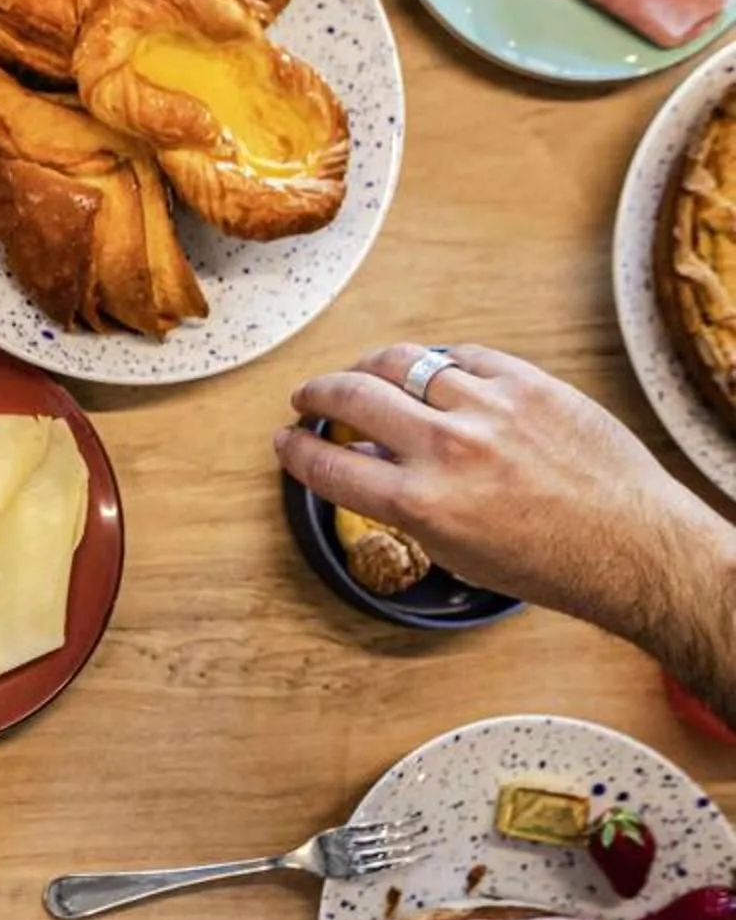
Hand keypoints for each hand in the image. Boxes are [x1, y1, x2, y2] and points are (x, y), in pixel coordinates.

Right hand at [279, 342, 731, 631]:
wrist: (633, 547)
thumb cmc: (552, 563)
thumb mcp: (454, 551)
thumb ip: (404, 504)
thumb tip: (371, 461)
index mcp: (422, 503)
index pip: (329, 464)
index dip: (295, 450)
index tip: (286, 440)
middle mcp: (449, 450)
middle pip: (351, 397)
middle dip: (317, 394)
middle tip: (309, 397)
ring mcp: (491, 409)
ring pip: (403, 362)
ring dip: (370, 367)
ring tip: (363, 373)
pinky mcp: (529, 385)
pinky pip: (465, 357)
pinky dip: (440, 363)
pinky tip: (434, 373)